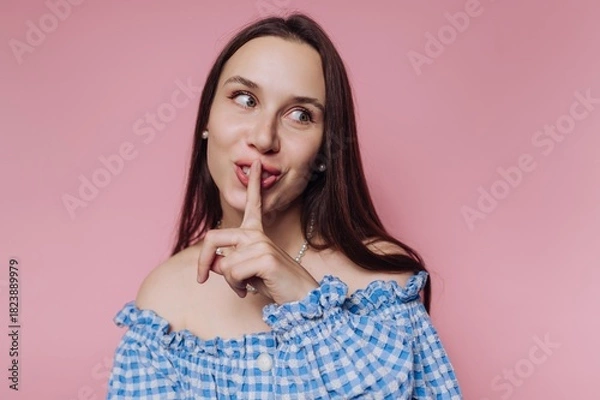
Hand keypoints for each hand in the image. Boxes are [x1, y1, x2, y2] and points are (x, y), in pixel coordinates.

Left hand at [196, 160, 318, 303]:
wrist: (301, 298)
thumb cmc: (274, 285)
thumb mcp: (245, 273)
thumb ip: (227, 263)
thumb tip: (212, 262)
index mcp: (256, 233)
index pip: (252, 204)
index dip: (253, 183)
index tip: (255, 163)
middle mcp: (257, 234)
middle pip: (213, 237)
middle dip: (202, 260)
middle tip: (201, 278)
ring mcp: (262, 244)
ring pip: (223, 263)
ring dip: (229, 282)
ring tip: (244, 288)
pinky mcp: (265, 257)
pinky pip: (232, 273)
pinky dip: (236, 287)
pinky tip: (248, 290)